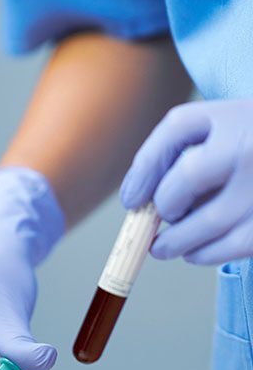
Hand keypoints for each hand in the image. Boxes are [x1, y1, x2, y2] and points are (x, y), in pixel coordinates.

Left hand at [121, 99, 252, 263]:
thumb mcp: (228, 128)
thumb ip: (182, 147)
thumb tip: (135, 197)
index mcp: (238, 116)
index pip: (178, 128)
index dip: (144, 167)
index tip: (131, 199)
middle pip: (186, 178)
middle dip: (164, 205)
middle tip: (161, 218)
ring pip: (204, 222)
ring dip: (175, 240)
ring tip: (164, 246)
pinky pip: (229, 246)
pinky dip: (202, 254)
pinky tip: (195, 252)